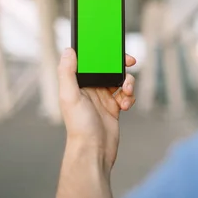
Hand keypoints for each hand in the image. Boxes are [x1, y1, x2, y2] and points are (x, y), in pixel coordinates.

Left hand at [57, 48, 136, 172]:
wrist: (94, 151)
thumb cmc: (79, 126)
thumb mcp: (70, 96)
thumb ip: (67, 73)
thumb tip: (68, 50)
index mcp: (77, 83)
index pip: (90, 61)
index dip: (102, 52)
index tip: (113, 47)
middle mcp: (89, 89)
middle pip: (108, 68)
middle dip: (120, 65)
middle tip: (130, 61)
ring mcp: (102, 98)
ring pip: (119, 81)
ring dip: (128, 82)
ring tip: (127, 91)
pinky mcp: (113, 108)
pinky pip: (125, 95)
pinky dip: (129, 97)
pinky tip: (125, 105)